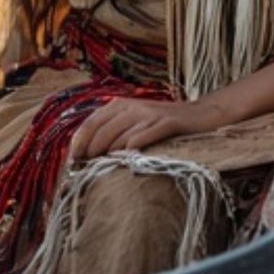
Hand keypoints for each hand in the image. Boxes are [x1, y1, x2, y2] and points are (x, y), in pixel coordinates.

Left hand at [67, 95, 225, 163]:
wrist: (200, 114)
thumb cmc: (161, 122)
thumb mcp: (135, 121)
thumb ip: (114, 130)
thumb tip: (89, 152)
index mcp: (120, 105)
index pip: (92, 121)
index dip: (80, 140)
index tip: (73, 159)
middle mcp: (133, 106)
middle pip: (103, 130)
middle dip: (91, 150)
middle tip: (86, 169)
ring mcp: (150, 114)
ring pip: (122, 134)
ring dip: (110, 152)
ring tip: (103, 167)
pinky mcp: (168, 122)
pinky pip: (147, 134)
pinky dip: (135, 144)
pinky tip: (128, 155)